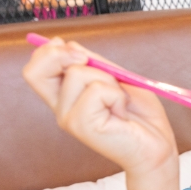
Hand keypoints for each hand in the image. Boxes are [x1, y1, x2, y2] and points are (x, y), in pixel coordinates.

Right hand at [22, 38, 177, 177]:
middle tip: (88, 61)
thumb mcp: (116, 78)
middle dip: (59, 55)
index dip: (49, 52)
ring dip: (107, 78)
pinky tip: (121, 112)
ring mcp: (69, 118)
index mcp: (66, 96)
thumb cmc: (139, 114)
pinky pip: (97, 90)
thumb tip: (68, 45)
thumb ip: (93, 64)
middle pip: (33, 71)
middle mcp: (61, 108)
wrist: (156, 144)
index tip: (77, 51)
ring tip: (119, 99)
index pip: (35, 69)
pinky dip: (116, 94)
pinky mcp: (81, 126)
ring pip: (77, 73)